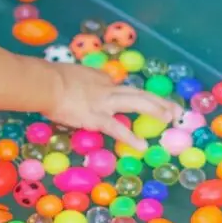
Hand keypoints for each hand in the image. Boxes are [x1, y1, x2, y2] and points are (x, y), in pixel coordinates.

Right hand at [45, 64, 180, 151]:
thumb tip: (82, 89)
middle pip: (139, 93)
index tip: (144, 103)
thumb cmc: (52, 79)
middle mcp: (108, 89)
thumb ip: (83, 83)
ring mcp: (105, 103)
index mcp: (102, 80)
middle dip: (159, 101)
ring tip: (170, 118)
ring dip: (156, 109)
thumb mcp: (73, 76)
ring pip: (137, 103)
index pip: (122, 89)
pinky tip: (142, 147)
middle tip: (175, 109)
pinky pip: (117, 128)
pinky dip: (131, 137)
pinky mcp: (97, 117)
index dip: (135, 97)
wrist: (46, 84)